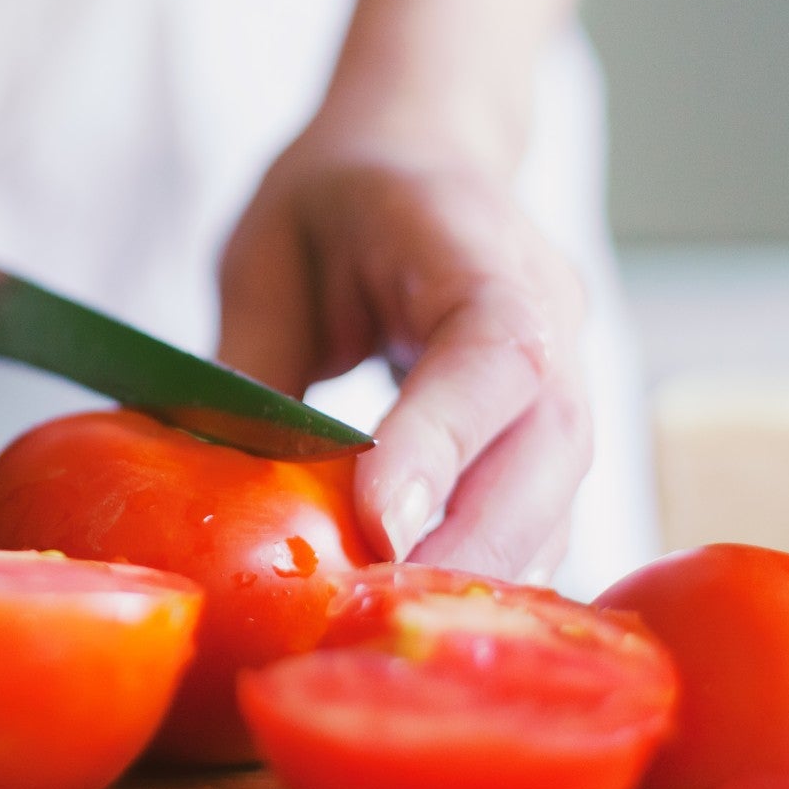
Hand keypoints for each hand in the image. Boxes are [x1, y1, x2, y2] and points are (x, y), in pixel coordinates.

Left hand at [218, 96, 589, 582]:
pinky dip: (484, 578)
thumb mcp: (269, 249)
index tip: (379, 526)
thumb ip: (256, 358)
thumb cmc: (340, 193)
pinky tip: (413, 620)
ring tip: (383, 639)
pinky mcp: (551, 437)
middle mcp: (552, 321)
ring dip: (479, 580)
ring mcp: (569, 382)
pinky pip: (539, 522)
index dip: (442, 444)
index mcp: (481, 251)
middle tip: (369, 620)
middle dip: (466, 550)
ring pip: (557, 503)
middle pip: (549, 452)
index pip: (494, 351)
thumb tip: (220, 481)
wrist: (427, 149)